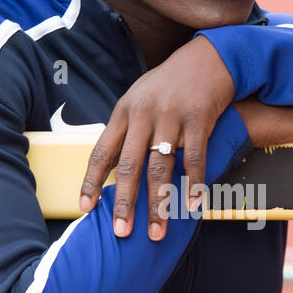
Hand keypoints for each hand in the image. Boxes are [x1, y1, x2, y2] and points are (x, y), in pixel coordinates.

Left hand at [78, 34, 234, 240]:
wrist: (207, 58)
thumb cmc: (169, 85)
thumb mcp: (139, 100)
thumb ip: (125, 131)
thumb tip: (108, 169)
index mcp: (123, 112)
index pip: (101, 152)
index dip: (91, 182)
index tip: (85, 209)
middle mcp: (143, 114)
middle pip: (129, 165)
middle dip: (123, 203)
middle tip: (121, 233)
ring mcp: (172, 116)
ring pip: (160, 168)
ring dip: (158, 204)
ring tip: (157, 232)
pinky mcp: (199, 119)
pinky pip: (195, 158)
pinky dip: (194, 184)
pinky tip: (192, 206)